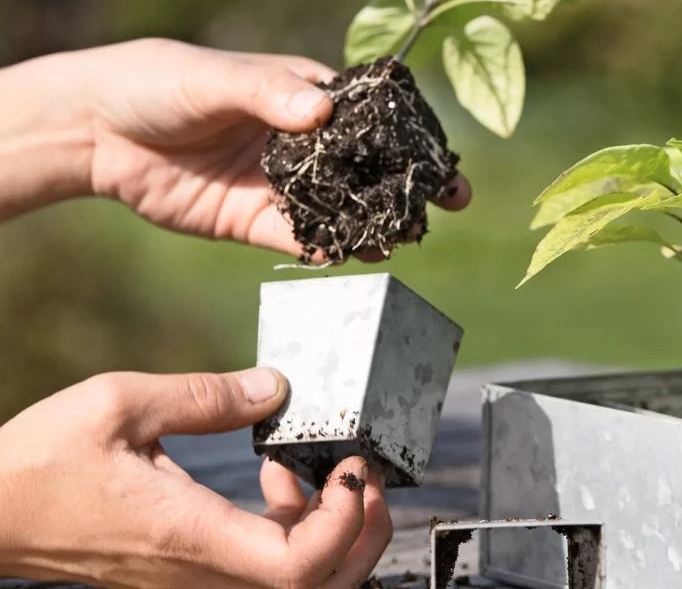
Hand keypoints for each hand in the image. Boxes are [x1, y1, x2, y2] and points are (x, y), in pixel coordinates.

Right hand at [0, 367, 391, 588]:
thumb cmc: (42, 460)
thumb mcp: (122, 403)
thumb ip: (206, 395)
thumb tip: (277, 387)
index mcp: (187, 535)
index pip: (297, 570)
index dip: (344, 526)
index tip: (352, 469)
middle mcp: (197, 572)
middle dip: (361, 535)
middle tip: (365, 471)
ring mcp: (190, 577)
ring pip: (292, 583)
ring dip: (331, 530)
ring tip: (325, 465)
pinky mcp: (183, 568)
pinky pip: (261, 566)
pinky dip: (293, 527)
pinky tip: (276, 474)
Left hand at [85, 40, 470, 257]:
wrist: (97, 128)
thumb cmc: (161, 81)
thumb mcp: (215, 79)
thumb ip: (269, 94)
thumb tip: (323, 112)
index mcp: (300, 92)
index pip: (367, 113)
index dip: (408, 131)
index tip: (444, 149)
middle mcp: (298, 140)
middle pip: (363, 164)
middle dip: (405, 182)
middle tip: (449, 202)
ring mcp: (275, 182)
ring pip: (336, 205)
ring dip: (372, 220)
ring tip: (407, 236)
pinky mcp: (247, 219)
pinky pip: (295, 237)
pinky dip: (324, 246)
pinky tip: (353, 255)